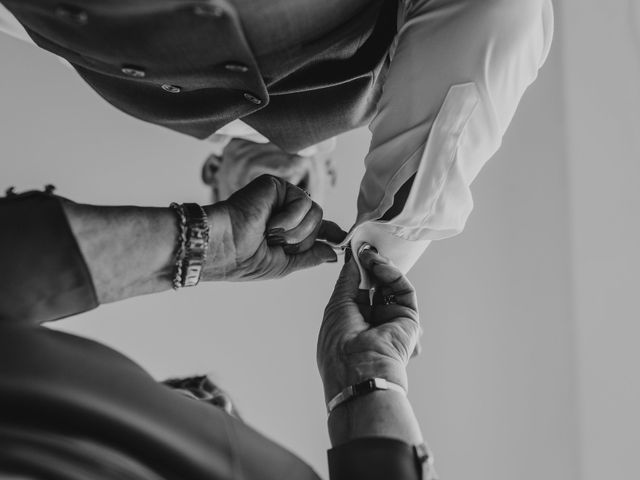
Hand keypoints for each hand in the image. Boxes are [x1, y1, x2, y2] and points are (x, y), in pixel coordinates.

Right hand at [203, 174, 344, 280]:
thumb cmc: (243, 260)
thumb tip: (333, 253)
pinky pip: (303, 203)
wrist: (221, 246)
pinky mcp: (276, 185)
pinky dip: (289, 218)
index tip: (342, 238)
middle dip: (301, 240)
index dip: (331, 232)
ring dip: (294, 232)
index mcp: (285, 230)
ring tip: (269, 233)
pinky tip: (269, 222)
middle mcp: (285, 211)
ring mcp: (281, 197)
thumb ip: (310, 256)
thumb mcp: (283, 265)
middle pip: (319, 222)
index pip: (315, 228)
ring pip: (315, 213)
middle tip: (274, 243)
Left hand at [317, 246, 421, 401]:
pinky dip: (392, 274)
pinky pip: (403, 290)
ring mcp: (393, 321)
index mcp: (354, 324)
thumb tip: (353, 258)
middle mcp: (375, 323)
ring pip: (391, 286)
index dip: (358, 271)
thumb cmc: (339, 344)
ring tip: (369, 253)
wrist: (358, 369)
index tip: (354, 252)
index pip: (359, 291)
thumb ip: (349, 279)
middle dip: (370, 266)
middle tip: (364, 247)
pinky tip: (378, 264)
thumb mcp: (338, 304)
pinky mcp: (410, 319)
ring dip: (380, 267)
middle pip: (377, 286)